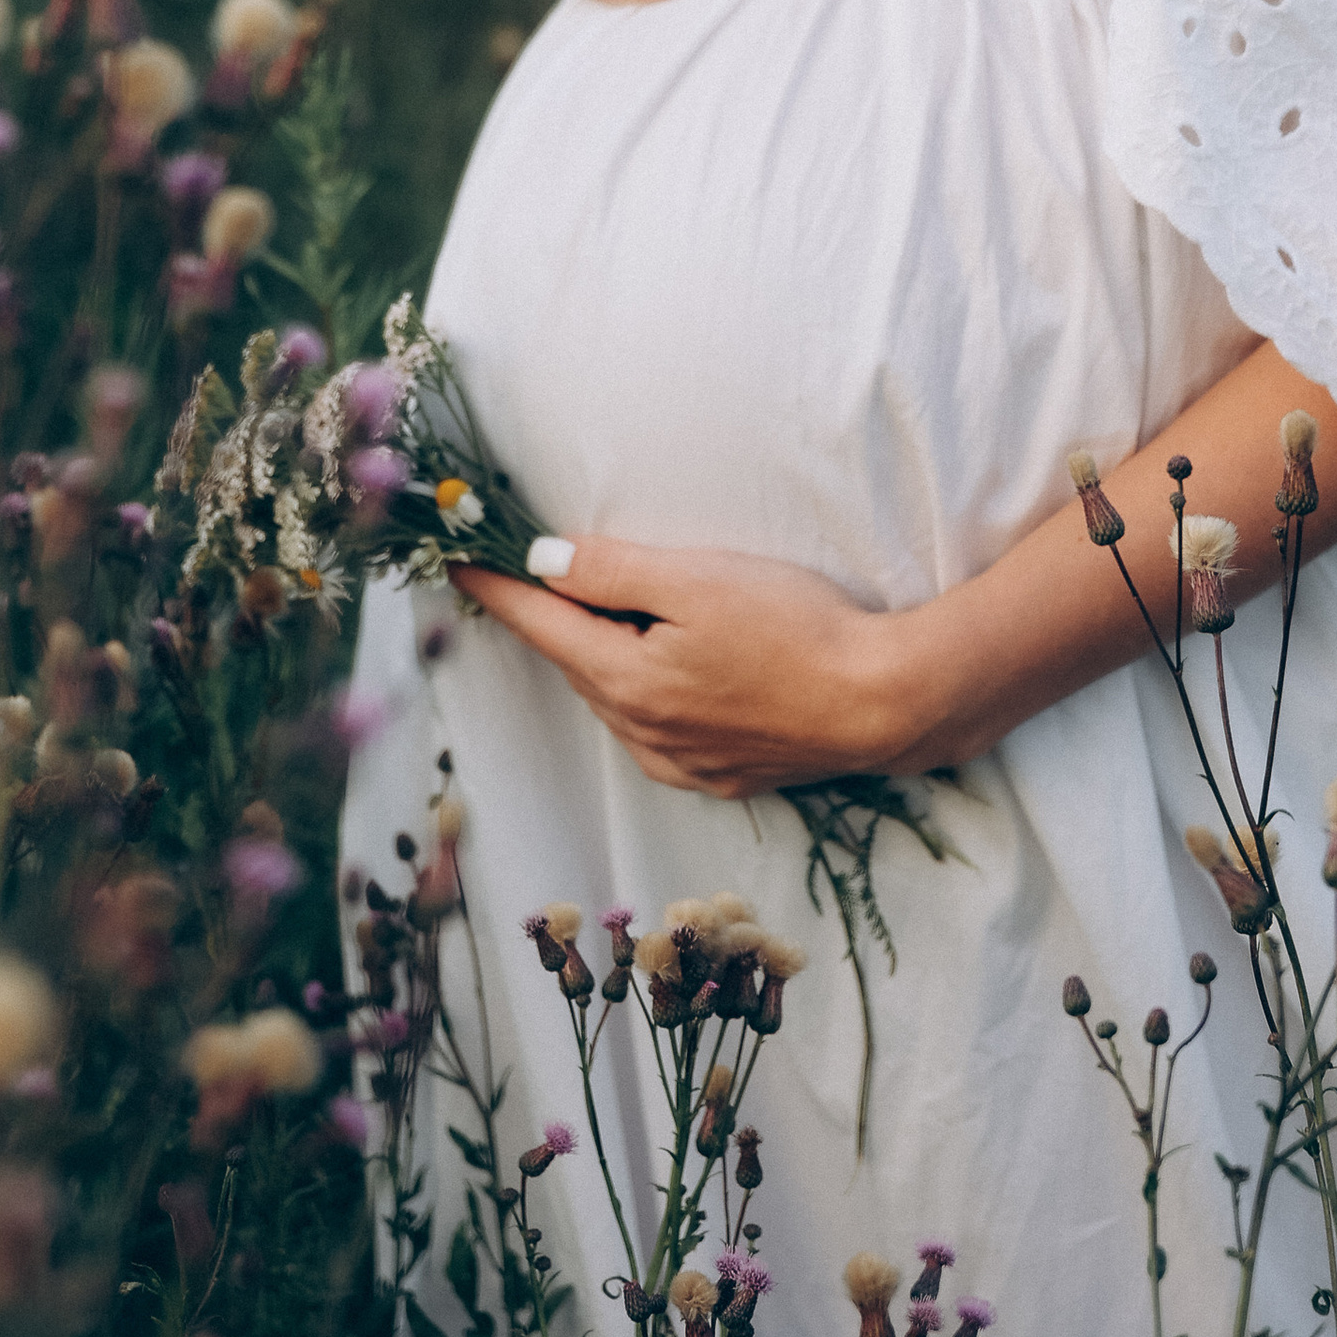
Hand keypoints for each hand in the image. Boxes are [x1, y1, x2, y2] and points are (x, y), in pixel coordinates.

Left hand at [450, 535, 920, 795]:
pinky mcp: (720, 776)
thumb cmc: (795, 627)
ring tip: (615, 612)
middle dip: (555, 618)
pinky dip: (645, 692)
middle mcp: (642, 734)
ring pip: (616, 698)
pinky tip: (673, 667)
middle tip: (533, 570)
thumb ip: (612, 571)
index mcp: (626, 680)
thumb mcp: (697, 579)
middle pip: (578, 661)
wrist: (881, 703)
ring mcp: (682, 763)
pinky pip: (656, 729)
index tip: (456, 561)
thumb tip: (541, 562)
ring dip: (604, 655)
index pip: (540, 625)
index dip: (496, 589)